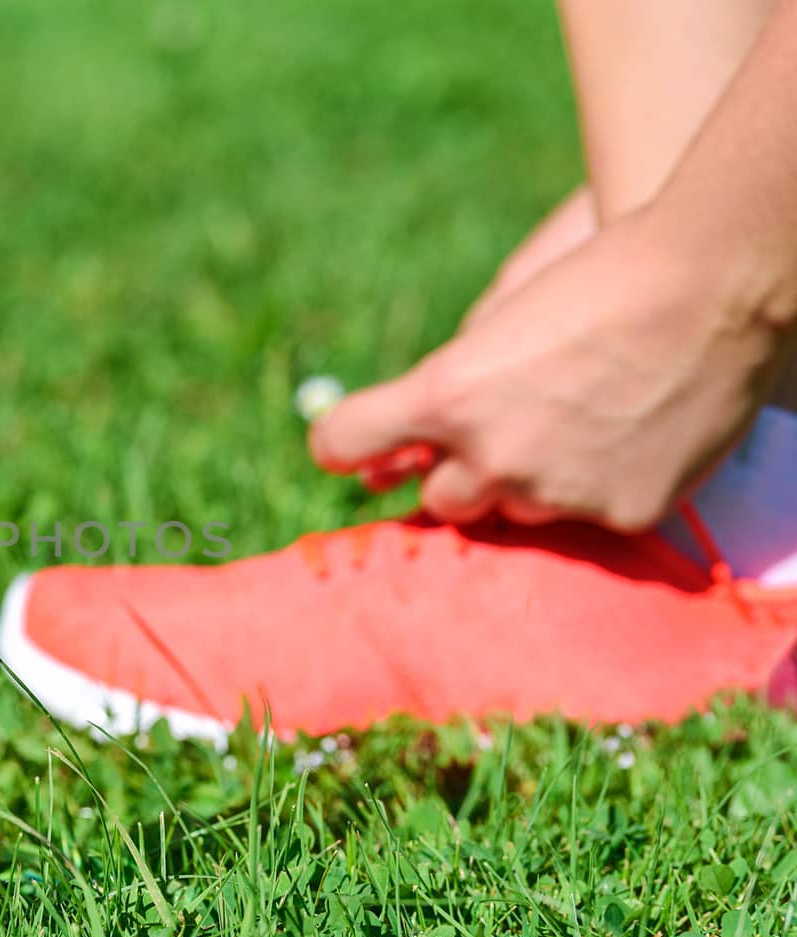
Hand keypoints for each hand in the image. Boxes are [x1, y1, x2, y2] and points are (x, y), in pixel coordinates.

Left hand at [310, 210, 786, 531]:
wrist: (723, 284)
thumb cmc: (603, 281)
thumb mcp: (498, 320)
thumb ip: (444, 383)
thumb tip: (398, 441)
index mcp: (446, 396)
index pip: (344, 443)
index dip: (346, 443)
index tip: (356, 447)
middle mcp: (492, 456)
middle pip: (437, 501)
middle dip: (457, 472)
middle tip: (498, 436)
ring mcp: (556, 495)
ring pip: (511, 516)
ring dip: (525, 485)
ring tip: (575, 427)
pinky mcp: (620, 515)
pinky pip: (582, 524)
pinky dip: (593, 492)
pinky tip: (625, 444)